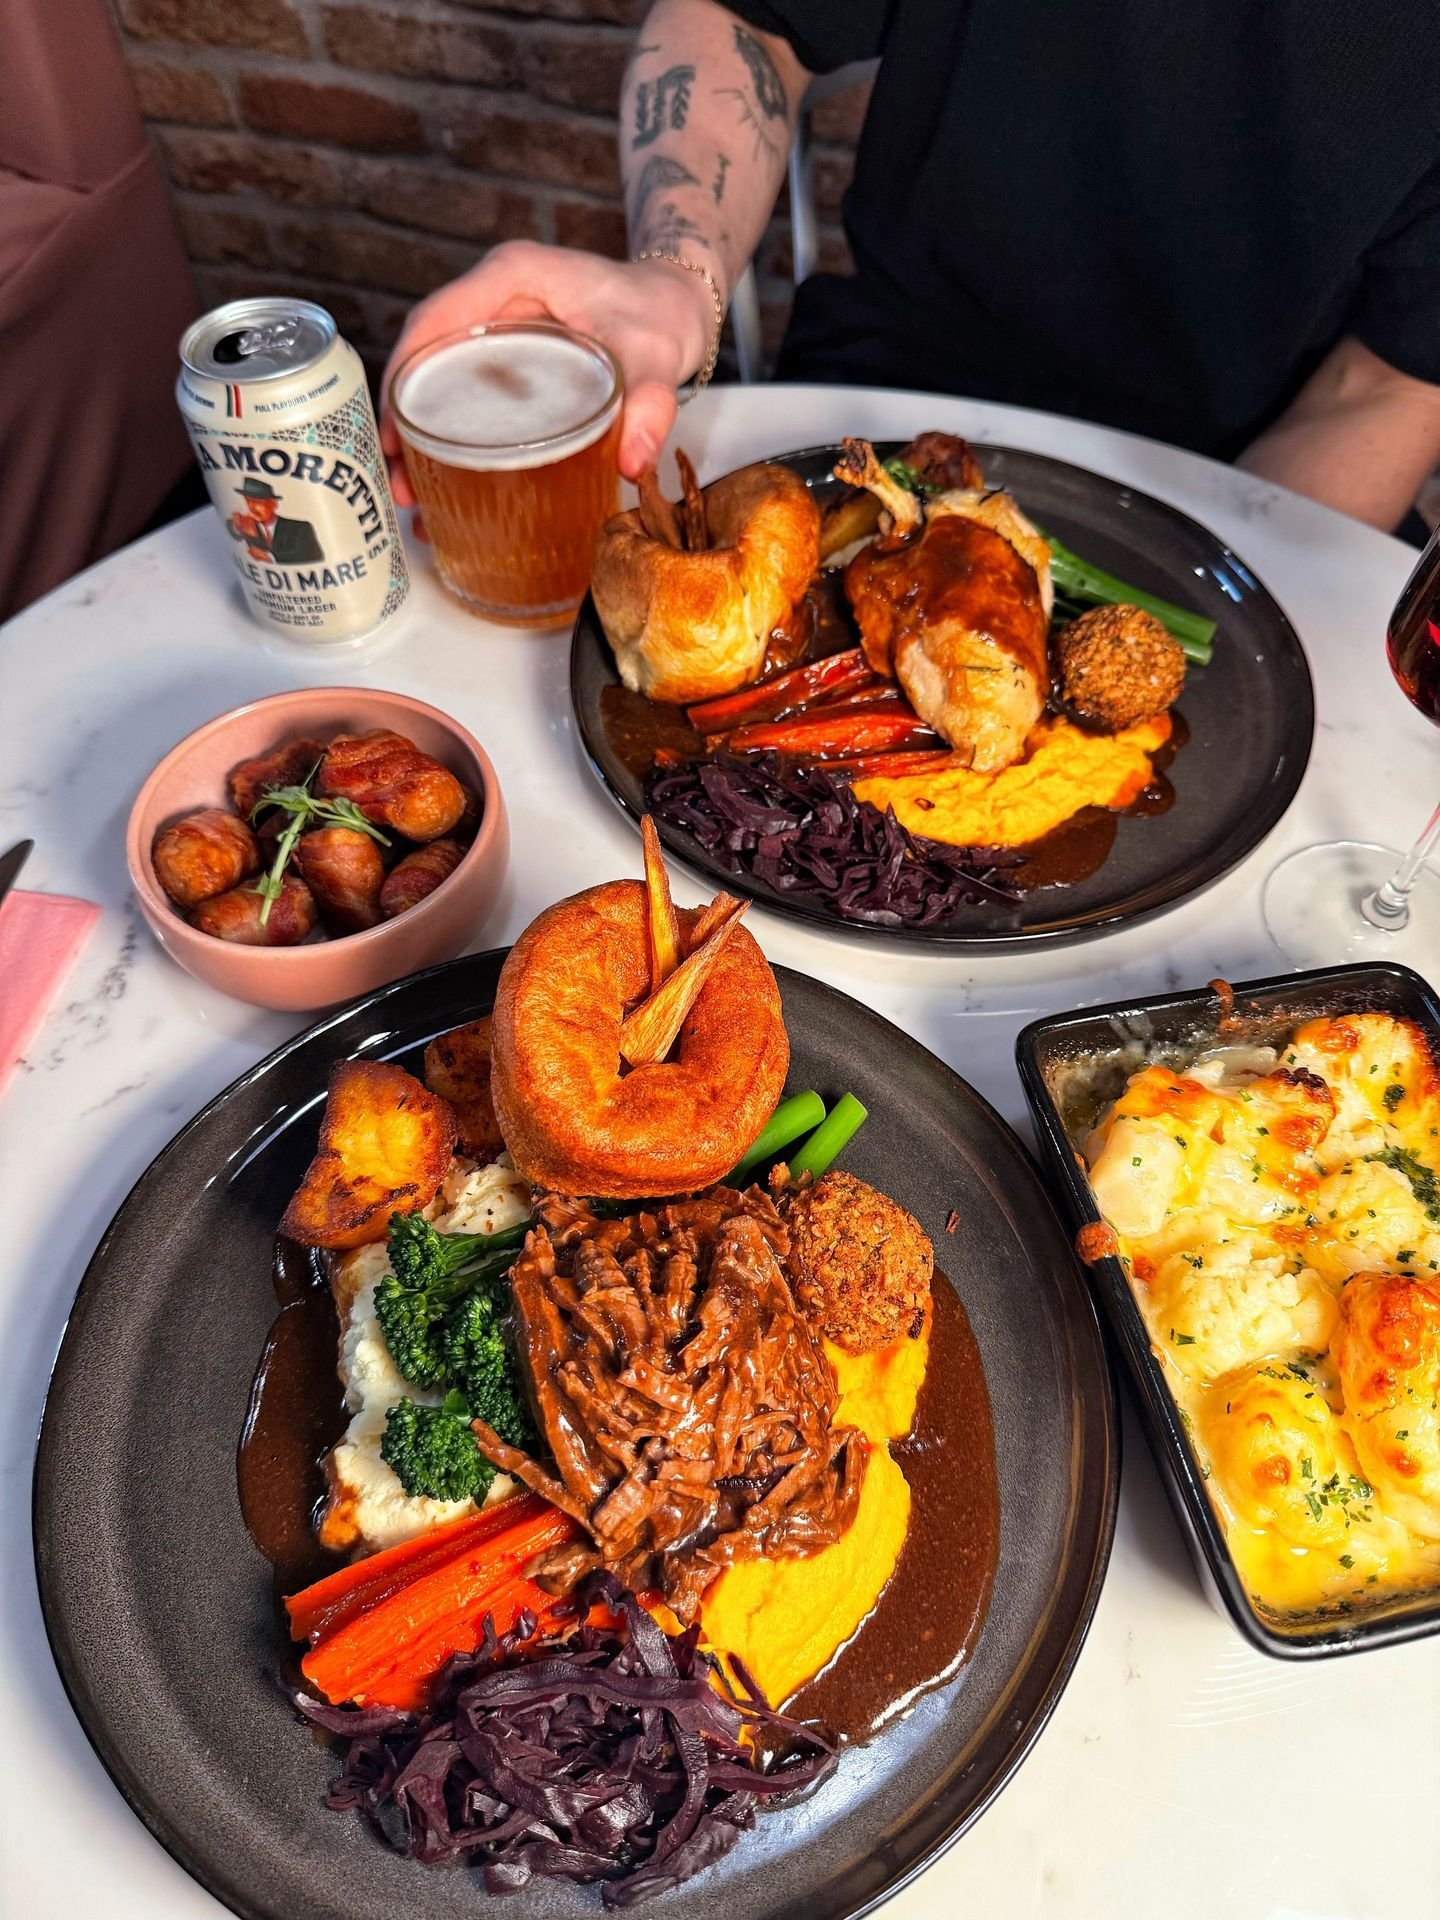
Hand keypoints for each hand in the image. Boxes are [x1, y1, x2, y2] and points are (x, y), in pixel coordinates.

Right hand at [379, 242, 717, 516]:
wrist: (678, 306)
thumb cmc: (661, 315)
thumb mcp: (657, 356)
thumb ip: (650, 404)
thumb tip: (632, 463)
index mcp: (512, 275)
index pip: (434, 321)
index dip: (404, 378)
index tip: (396, 437)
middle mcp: (495, 295)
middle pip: (426, 357)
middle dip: (405, 422)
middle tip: (402, 484)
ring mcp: (498, 324)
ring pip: (439, 377)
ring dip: (421, 435)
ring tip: (415, 495)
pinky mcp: (508, 354)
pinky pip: (464, 390)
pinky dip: (450, 433)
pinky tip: (446, 479)